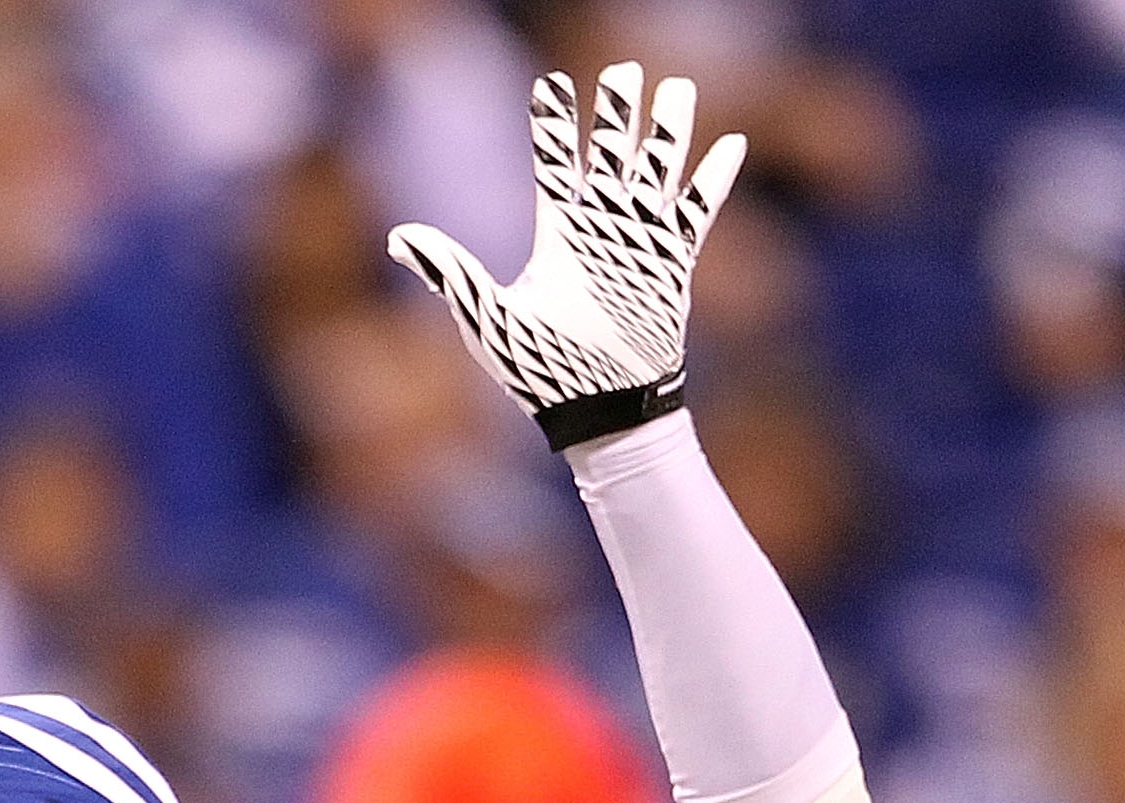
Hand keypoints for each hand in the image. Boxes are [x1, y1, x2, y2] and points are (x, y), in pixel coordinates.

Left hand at [388, 62, 744, 449]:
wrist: (596, 411)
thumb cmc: (538, 370)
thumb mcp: (486, 316)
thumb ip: (449, 269)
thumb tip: (395, 236)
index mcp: (558, 236)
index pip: (555, 163)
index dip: (555, 124)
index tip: (552, 85)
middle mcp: (600, 231)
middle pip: (612, 155)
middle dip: (618, 113)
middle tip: (625, 70)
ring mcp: (639, 244)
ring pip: (657, 171)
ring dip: (667, 131)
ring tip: (675, 88)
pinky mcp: (673, 265)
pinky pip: (697, 213)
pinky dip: (712, 180)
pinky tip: (728, 144)